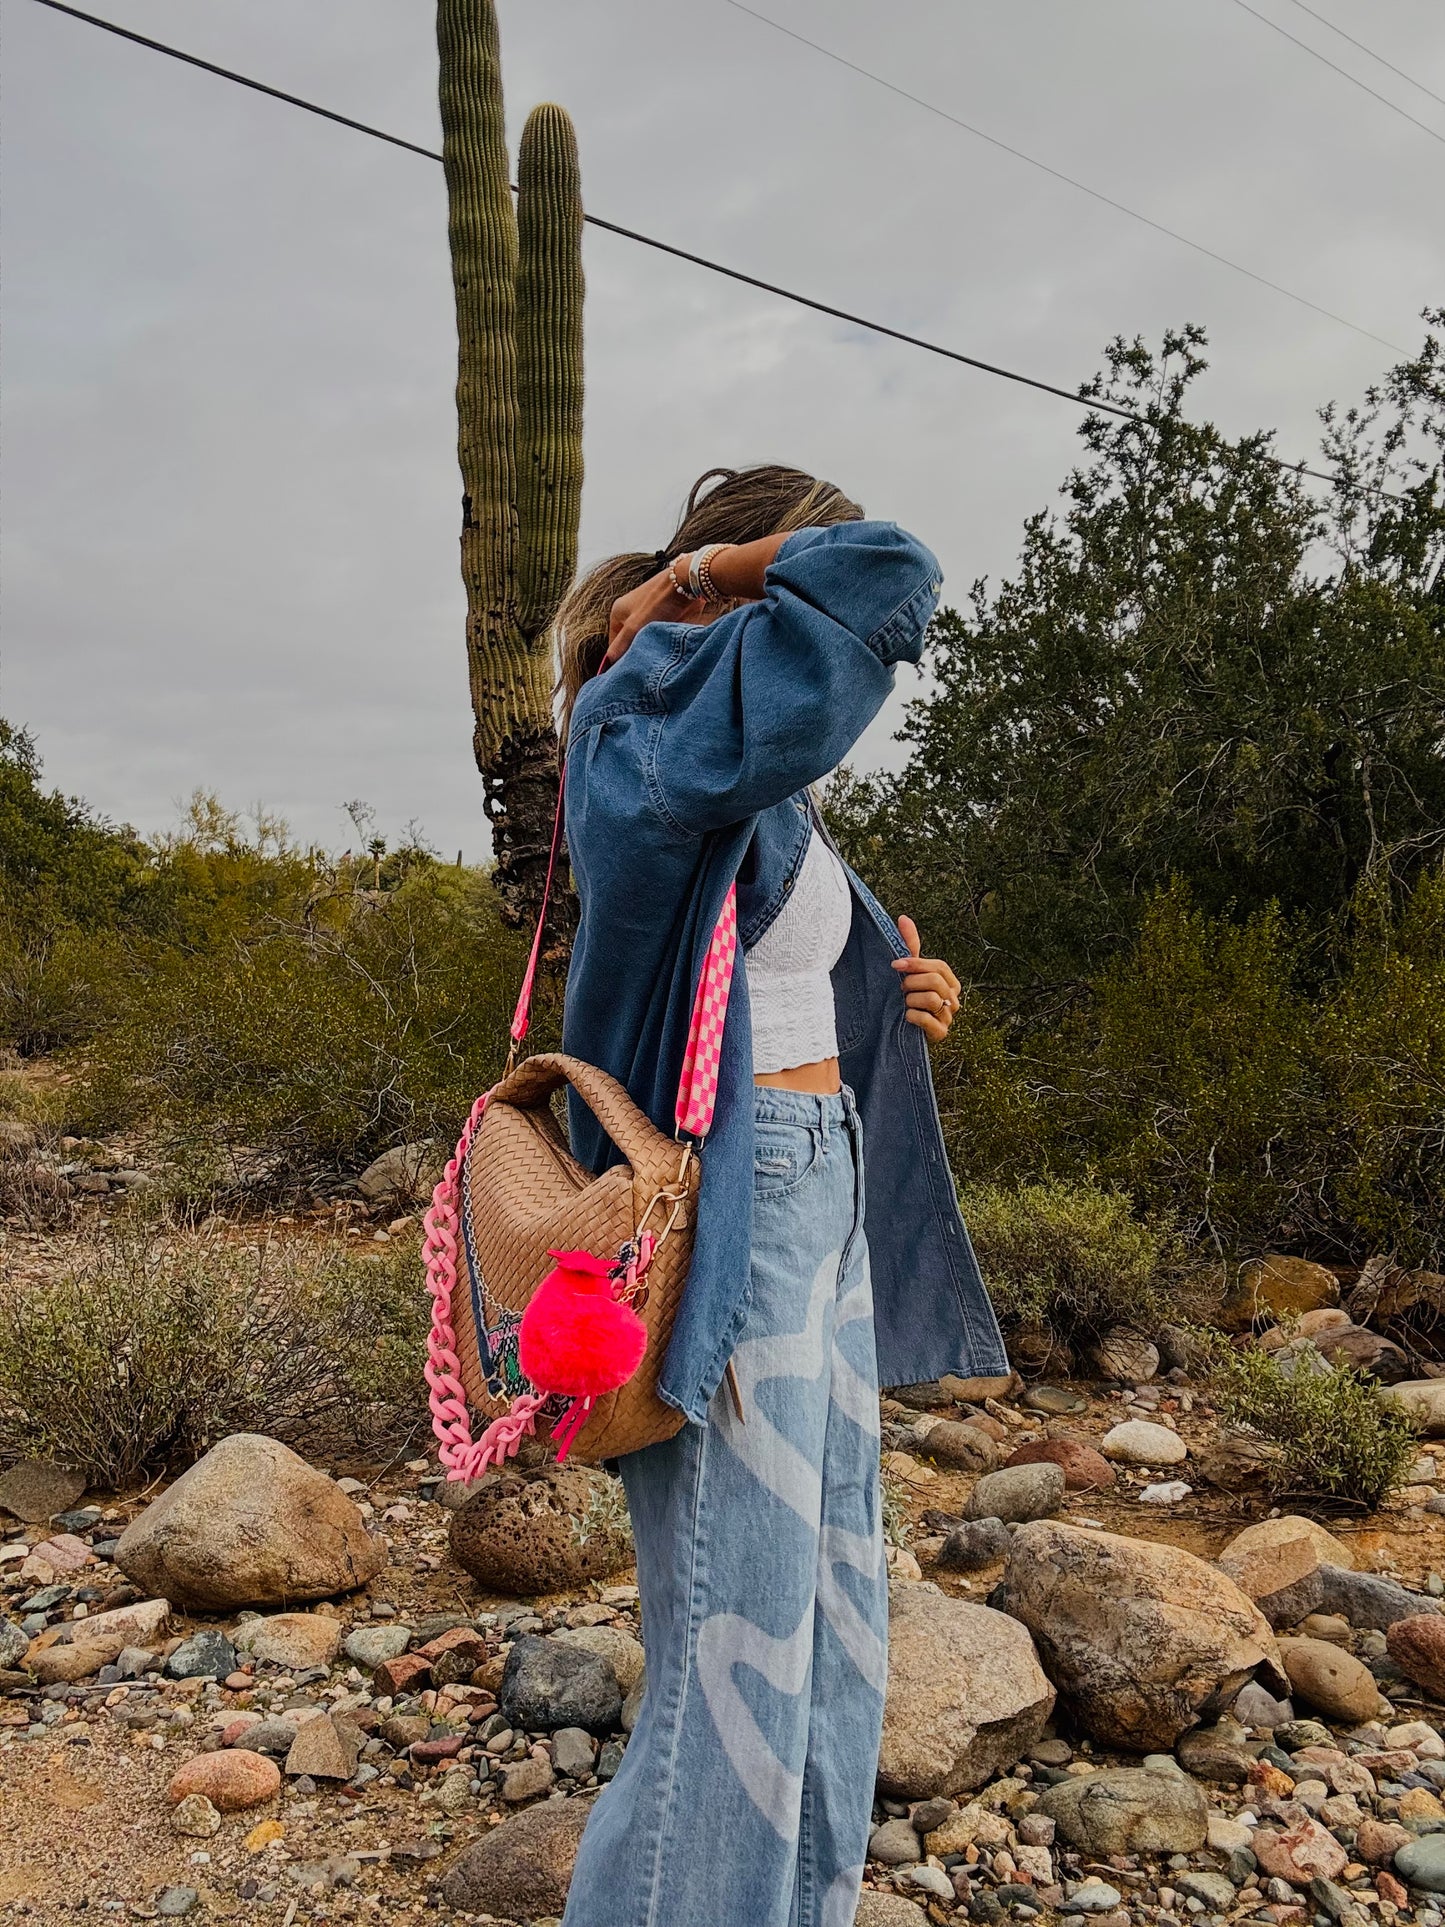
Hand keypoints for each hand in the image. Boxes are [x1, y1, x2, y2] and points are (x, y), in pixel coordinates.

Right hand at [603, 560, 700, 668]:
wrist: (686, 582)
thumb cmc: (658, 602)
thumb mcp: (635, 626)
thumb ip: (621, 645)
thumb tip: (608, 662)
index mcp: (618, 612)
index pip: (614, 643)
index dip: (620, 658)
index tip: (628, 672)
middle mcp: (630, 611)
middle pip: (630, 641)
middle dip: (637, 652)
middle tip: (644, 666)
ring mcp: (648, 612)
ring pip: (645, 638)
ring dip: (651, 646)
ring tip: (657, 657)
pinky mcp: (663, 613)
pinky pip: (659, 632)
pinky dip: (662, 639)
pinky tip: (667, 647)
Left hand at [892, 916, 960, 1042]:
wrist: (900, 1028)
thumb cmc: (908, 996)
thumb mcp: (909, 971)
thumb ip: (909, 945)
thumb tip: (903, 918)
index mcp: (950, 982)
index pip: (939, 966)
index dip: (916, 964)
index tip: (895, 964)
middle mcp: (954, 999)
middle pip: (935, 982)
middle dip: (912, 983)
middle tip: (901, 989)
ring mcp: (949, 1017)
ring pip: (931, 999)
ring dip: (911, 1000)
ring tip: (904, 1004)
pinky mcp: (941, 1034)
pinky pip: (927, 1020)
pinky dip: (912, 1016)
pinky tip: (906, 1017)